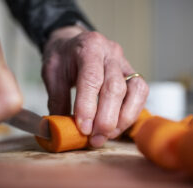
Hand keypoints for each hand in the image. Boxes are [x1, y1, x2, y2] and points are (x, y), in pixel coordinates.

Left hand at [42, 26, 148, 146]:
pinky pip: (141, 94)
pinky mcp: (133, 74)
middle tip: (95, 139)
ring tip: (107, 135)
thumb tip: (61, 128)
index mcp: (89, 47)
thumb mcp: (51, 73)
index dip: (88, 106)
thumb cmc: (64, 57)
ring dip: (123, 119)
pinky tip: (117, 126)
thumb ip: (57, 98)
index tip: (83, 129)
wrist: (75, 42)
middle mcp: (111, 53)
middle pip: (116, 87)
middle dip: (106, 119)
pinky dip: (131, 113)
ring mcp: (125, 63)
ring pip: (136, 91)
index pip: (92, 78)